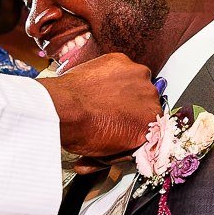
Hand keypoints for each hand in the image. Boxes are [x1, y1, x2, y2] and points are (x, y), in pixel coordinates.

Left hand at [41, 54, 158, 159]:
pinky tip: (97, 84)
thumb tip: (123, 150)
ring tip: (101, 98)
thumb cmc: (82, 131)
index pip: (151, 124)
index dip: (136, 125)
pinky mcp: (122, 61)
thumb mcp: (109, 153)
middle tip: (110, 112)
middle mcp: (151, 97)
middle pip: (145, 102)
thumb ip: (125, 148)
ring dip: (124, 89)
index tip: (127, 125)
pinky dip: (111, 74)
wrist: (62, 109)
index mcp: (152, 122)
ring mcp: (138, 76)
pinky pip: (121, 68)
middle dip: (131, 107)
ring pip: (135, 82)